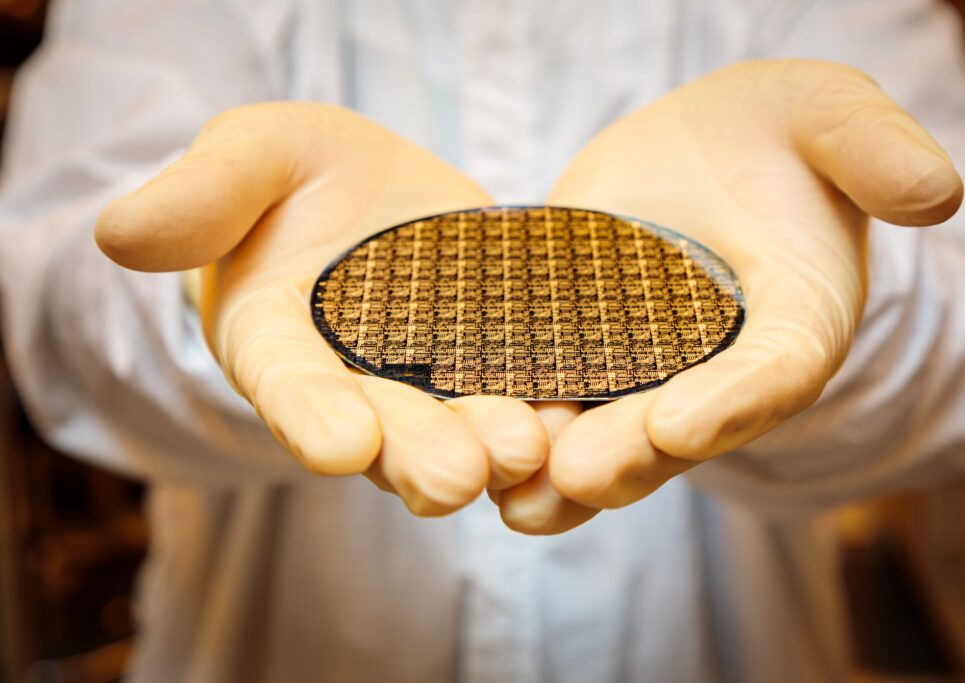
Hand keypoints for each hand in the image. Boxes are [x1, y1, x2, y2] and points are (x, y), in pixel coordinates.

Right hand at [95, 103, 550, 514]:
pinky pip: (517, 398)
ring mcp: (427, 382)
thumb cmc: (297, 176)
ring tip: (523, 453)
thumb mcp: (254, 154)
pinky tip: (576, 424)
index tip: (340, 443)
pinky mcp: (492, 366)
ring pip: (454, 429)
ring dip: (488, 449)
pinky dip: (544, 416)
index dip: (311, 414)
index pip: (288, 385)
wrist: (374, 195)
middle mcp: (352, 382)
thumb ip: (201, 194)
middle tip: (453, 479)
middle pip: (382, 429)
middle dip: (415, 455)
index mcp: (279, 341)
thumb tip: (120, 233)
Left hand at [496, 59, 963, 532]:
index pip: (775, 374)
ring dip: (568, 475)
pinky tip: (478, 457)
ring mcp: (655, 377)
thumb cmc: (774, 133)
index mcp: (795, 322)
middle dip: (633, 455)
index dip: (731, 402)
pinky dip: (525, 436)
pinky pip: (563, 408)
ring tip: (520, 497)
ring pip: (617, 440)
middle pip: (684, 428)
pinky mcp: (592, 361)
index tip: (676, 421)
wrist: (703, 154)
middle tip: (579, 475)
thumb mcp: (824, 114)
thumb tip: (937, 190)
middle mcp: (726, 371)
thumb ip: (872, 147)